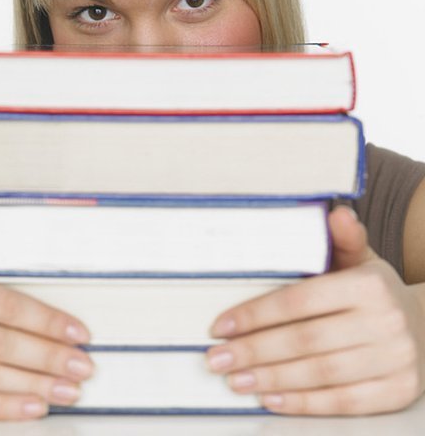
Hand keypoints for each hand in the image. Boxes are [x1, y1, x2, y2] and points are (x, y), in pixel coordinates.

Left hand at [206, 206, 424, 414]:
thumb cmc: (375, 291)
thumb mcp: (361, 259)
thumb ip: (343, 239)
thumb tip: (336, 212)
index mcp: (368, 284)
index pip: (300, 301)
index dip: (256, 315)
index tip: (221, 326)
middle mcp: (385, 321)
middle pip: (306, 340)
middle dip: (254, 351)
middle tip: (217, 358)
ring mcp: (395, 360)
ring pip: (321, 374)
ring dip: (272, 379)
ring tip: (236, 379)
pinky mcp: (398, 391)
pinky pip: (344, 402)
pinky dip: (304, 402)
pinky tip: (271, 397)